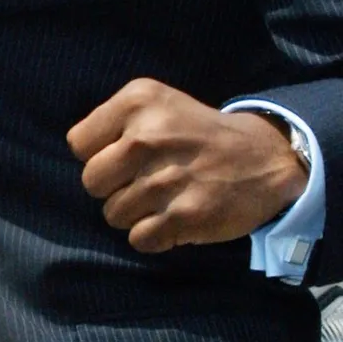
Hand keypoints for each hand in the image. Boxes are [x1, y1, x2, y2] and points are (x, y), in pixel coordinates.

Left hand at [67, 78, 306, 253]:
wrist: (263, 158)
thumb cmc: (195, 134)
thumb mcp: (155, 103)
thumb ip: (112, 124)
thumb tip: (81, 160)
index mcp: (138, 102)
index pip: (78, 144)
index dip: (99, 155)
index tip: (128, 155)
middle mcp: (149, 136)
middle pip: (91, 183)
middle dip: (114, 187)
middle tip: (146, 181)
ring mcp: (166, 178)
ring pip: (113, 214)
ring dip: (136, 213)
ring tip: (166, 197)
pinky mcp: (184, 215)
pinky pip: (138, 239)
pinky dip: (154, 236)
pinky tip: (175, 217)